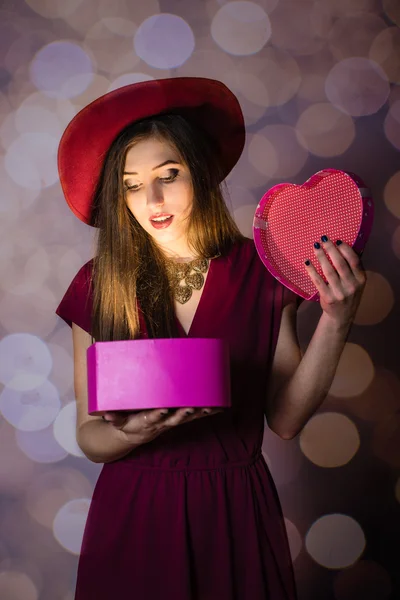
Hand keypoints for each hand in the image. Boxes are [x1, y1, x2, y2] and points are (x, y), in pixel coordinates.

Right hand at [102, 407, 222, 445]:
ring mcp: (170, 423)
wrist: (132, 435)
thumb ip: (113, 417)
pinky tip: (219, 407)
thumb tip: (105, 413)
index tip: (163, 409)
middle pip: (173, 420)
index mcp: (145, 422)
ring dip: (199, 414)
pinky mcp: (178, 421)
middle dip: (182, 415)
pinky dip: (206, 413)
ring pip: (187, 419)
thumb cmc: (125, 423)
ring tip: (211, 407)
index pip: (152, 418)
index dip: (157, 415)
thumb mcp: (117, 421)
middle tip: (191, 408)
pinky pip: (194, 418)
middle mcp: (160, 424)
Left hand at [305, 236, 366, 326]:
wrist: (341, 316)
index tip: (337, 241)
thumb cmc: (348, 293)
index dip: (346, 250)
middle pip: (340, 264)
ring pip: (328, 271)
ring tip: (315, 247)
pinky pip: (318, 281)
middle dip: (331, 249)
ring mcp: (339, 293)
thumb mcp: (357, 282)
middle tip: (323, 239)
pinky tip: (307, 262)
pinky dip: (312, 270)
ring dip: (321, 257)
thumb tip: (342, 246)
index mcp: (361, 279)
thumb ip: (352, 268)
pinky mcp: (328, 297)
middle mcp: (351, 286)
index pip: (354, 261)